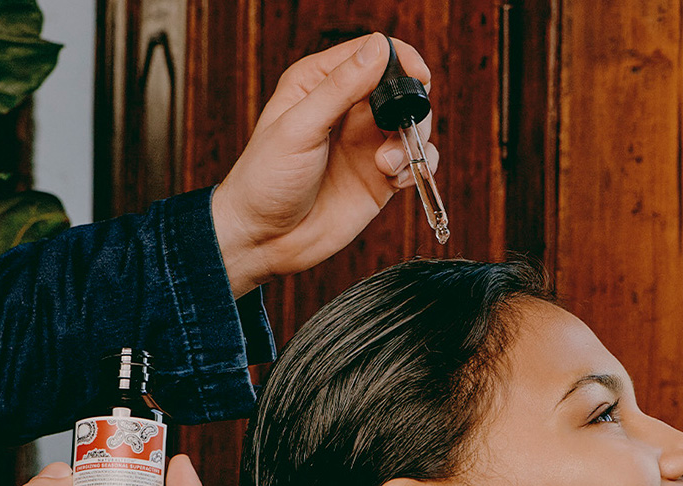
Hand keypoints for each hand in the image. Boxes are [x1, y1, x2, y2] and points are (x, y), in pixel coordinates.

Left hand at [212, 33, 438, 297]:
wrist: (264, 239)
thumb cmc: (266, 180)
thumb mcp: (300, 127)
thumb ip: (340, 88)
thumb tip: (380, 48)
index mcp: (319, 83)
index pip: (372, 54)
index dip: (401, 60)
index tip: (418, 77)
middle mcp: (348, 109)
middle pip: (401, 89)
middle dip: (412, 107)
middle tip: (401, 131)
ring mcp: (366, 143)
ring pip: (414, 125)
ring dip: (413, 142)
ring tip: (386, 165)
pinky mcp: (380, 177)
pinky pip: (416, 161)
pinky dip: (418, 167)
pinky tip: (396, 180)